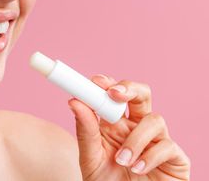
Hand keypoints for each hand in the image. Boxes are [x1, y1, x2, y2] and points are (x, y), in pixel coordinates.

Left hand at [67, 75, 189, 179]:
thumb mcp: (90, 158)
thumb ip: (85, 131)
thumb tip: (74, 102)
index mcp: (114, 124)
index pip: (114, 95)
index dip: (107, 83)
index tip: (95, 81)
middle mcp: (136, 128)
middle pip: (141, 94)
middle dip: (130, 88)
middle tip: (115, 93)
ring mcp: (156, 141)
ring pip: (154, 119)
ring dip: (136, 137)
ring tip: (122, 160)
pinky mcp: (174, 158)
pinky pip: (168, 146)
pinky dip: (150, 156)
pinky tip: (137, 168)